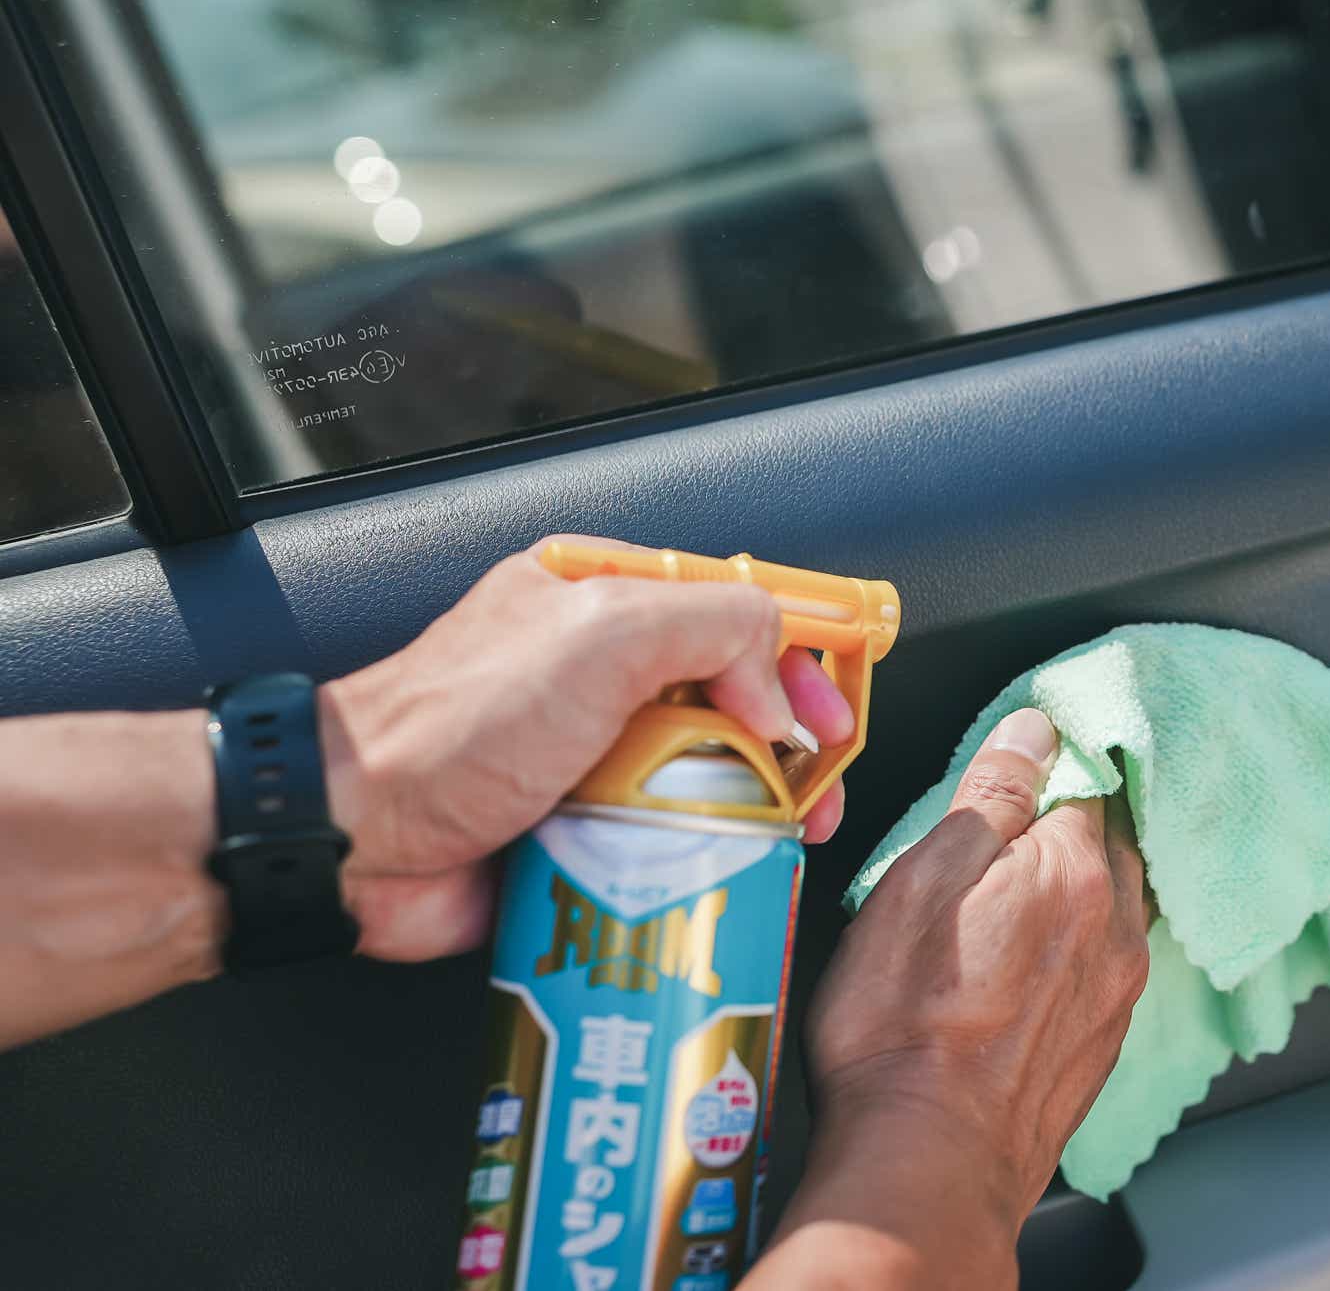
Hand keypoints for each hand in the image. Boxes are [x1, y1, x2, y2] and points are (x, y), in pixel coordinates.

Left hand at [317, 536, 853, 962]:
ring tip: (792, 833)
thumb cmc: (448, 728)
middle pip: (735, 696)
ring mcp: (594, 754)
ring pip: (712, 774)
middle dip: (793, 741)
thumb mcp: (600, 635)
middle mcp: (600, 673)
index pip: (731, 609)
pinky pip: (671, 839)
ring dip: (763, 806)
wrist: (358, 839)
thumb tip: (775, 680)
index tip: (833, 705)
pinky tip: (734, 869)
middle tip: (822, 781)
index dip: (797, 655)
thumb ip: (712, 625)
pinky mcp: (585, 829)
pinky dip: (710, 856)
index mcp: (600, 600)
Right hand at [753, 709, 1149, 1290]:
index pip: (1080, 783)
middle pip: (1106, 845)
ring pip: (1110, 908)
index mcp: (1072, 872)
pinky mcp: (1098, 1047)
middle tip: (1007, 829)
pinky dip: (1073, 951)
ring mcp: (1113, 994)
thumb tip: (1032, 730)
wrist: (925, 1167)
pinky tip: (1026, 967)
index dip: (1042, 769)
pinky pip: (1100, 969)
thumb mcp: (921, 883)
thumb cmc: (904, 1032)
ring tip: (1013, 894)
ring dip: (1074, 890)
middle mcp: (1112, 930)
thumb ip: (987, 797)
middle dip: (1066, 826)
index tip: (1009, 773)